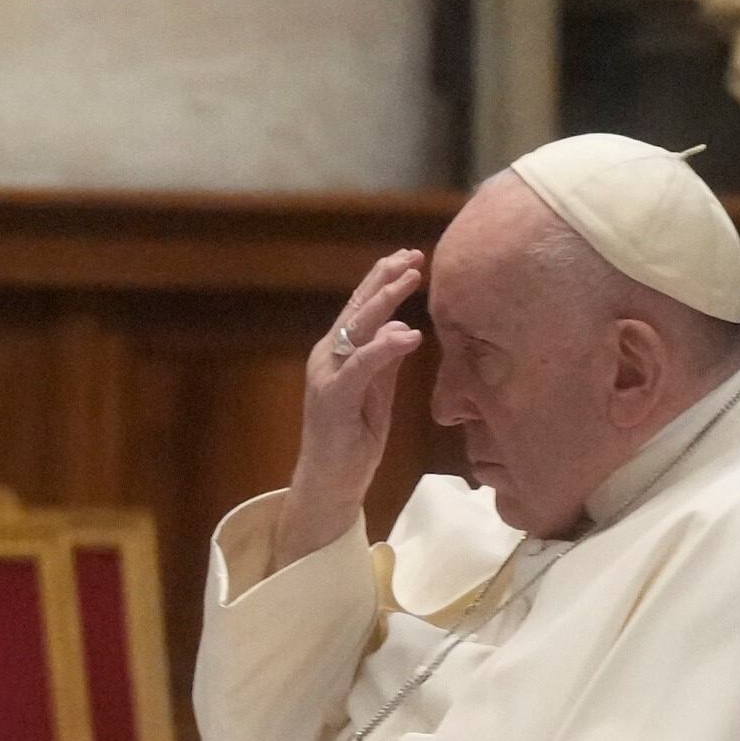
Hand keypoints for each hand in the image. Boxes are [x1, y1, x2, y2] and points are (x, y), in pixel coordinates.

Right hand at [284, 248, 427, 554]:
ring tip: (411, 278)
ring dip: (384, 301)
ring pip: (356, 329)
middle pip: (357, 309)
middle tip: (413, 256)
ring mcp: (326, 377)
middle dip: (385, 279)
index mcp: (338, 355)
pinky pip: (359, 366)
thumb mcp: (376, 393)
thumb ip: (385, 361)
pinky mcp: (332, 399)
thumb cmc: (352, 442)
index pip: (362, 310)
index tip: (412, 260)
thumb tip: (404, 328)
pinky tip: (407, 335)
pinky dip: (383, 348)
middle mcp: (327, 358)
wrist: (329, 484)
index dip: (384, 281)